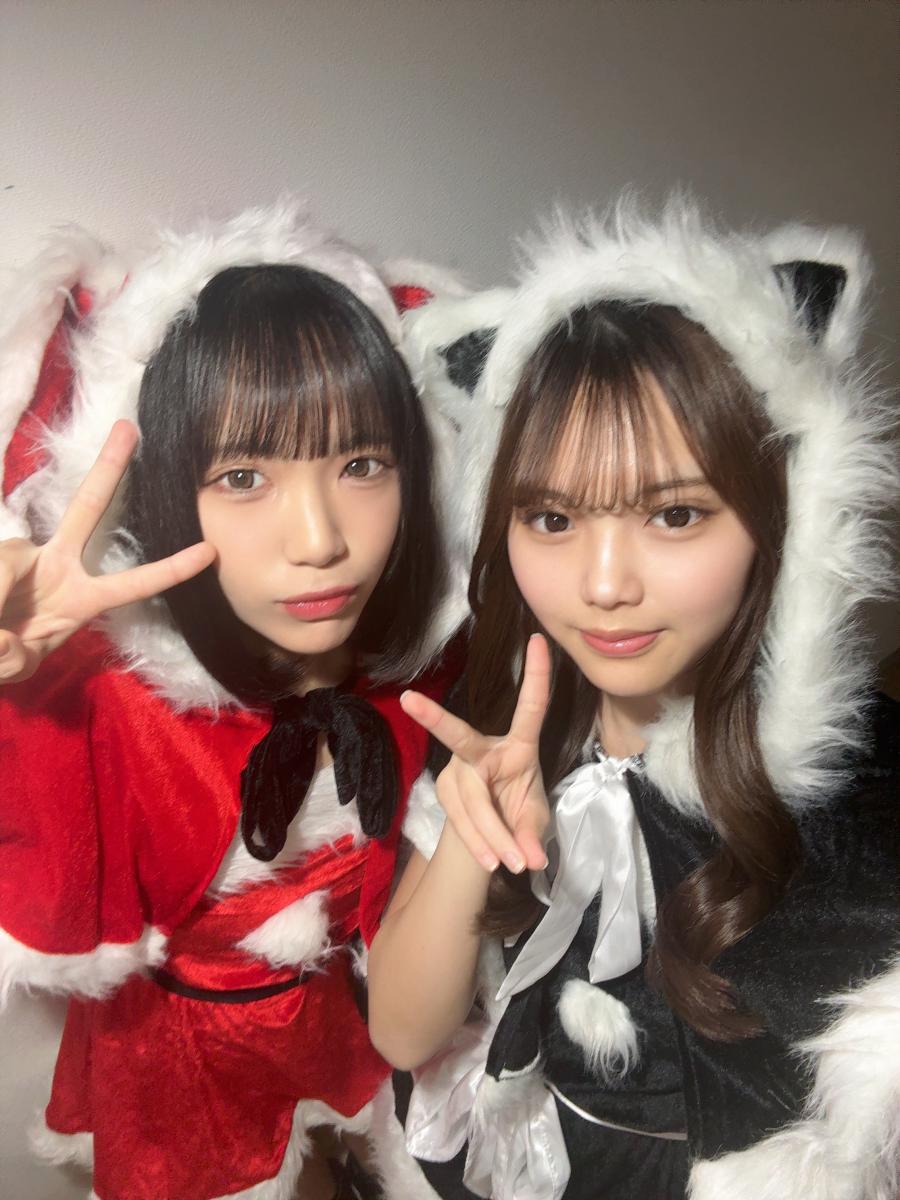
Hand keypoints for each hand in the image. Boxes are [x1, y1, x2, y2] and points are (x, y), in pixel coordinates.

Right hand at [0, 420, 215, 682]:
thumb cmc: (2, 653)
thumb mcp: (14, 666)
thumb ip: (13, 658)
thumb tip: (3, 639)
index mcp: (81, 596)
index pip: (134, 582)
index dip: (171, 569)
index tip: (210, 551)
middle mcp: (56, 564)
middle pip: (86, 506)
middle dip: (108, 467)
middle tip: (129, 428)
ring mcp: (21, 555)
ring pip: (9, 566)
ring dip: (0, 606)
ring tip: (2, 635)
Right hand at [400, 633, 551, 874]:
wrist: (494, 837)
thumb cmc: (521, 813)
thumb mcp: (536, 820)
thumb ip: (533, 834)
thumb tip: (532, 858)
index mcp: (520, 744)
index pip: (530, 706)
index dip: (537, 675)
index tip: (539, 640)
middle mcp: (483, 749)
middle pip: (462, 741)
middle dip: (436, 718)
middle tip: (411, 701)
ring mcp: (459, 770)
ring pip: (470, 798)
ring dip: (492, 834)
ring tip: (516, 863)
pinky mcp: (445, 792)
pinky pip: (461, 820)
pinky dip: (480, 843)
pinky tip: (491, 862)